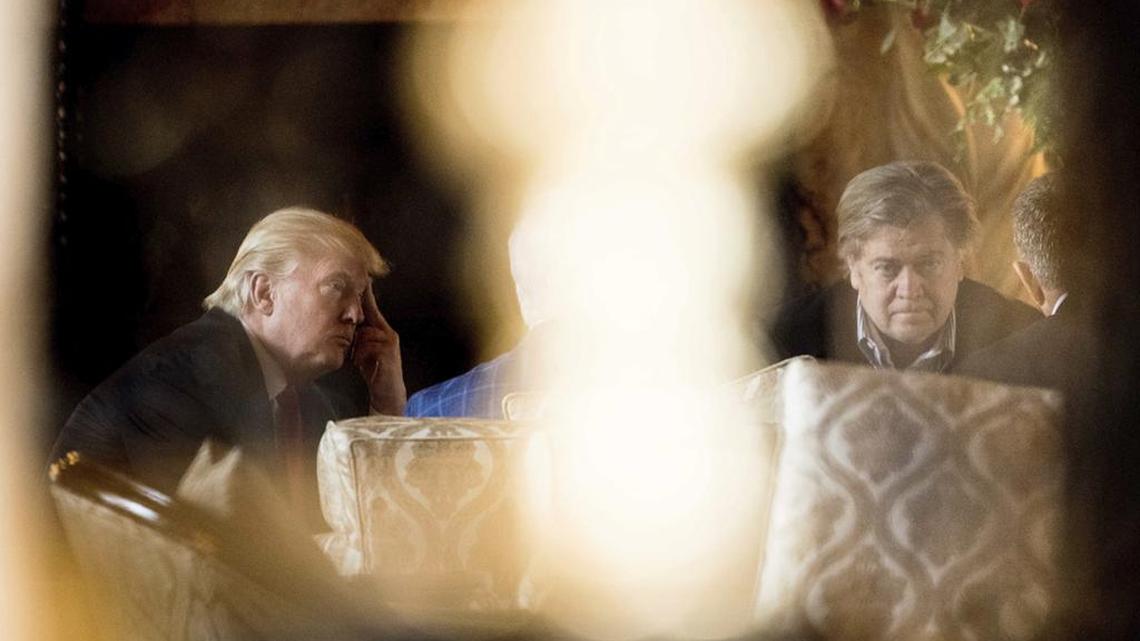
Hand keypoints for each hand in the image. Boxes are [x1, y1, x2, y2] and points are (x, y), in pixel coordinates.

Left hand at [352, 285, 406, 414]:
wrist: (388, 394)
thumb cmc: (372, 370)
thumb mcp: (360, 350)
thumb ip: (355, 336)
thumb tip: (340, 326)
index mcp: (380, 329)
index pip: (370, 307)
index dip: (363, 293)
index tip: (358, 277)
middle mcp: (387, 332)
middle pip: (367, 315)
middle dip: (356, 313)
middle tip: (348, 313)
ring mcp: (389, 341)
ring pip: (364, 332)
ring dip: (355, 344)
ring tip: (356, 357)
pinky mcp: (388, 352)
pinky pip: (367, 346)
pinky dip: (359, 354)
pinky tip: (359, 362)